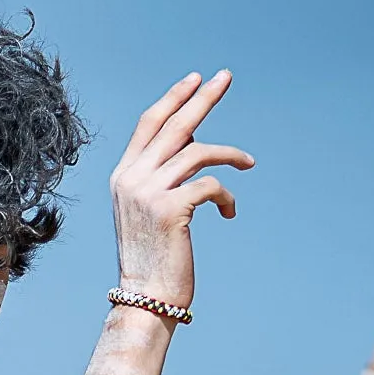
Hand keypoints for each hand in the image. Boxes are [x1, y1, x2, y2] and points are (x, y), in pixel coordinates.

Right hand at [110, 70, 253, 311]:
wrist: (144, 298)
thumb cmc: (152, 257)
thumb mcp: (149, 210)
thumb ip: (161, 177)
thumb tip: (193, 144)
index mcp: (123, 175)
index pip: (149, 124)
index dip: (174, 98)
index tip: (196, 80)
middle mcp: (132, 178)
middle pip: (174, 125)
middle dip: (203, 98)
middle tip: (226, 76)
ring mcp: (149, 192)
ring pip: (198, 152)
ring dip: (231, 154)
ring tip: (249, 162)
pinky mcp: (170, 209)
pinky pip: (212, 185)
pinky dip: (228, 197)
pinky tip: (230, 213)